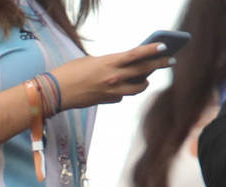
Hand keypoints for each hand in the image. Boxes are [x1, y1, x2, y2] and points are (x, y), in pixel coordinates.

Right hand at [51, 42, 172, 109]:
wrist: (55, 92)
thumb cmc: (69, 72)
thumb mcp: (91, 61)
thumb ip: (109, 63)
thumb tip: (123, 66)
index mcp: (109, 62)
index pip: (137, 54)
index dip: (152, 50)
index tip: (164, 46)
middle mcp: (113, 77)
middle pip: (144, 71)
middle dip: (159, 65)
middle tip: (170, 60)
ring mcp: (111, 91)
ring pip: (138, 88)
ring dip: (144, 83)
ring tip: (146, 79)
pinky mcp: (105, 101)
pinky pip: (121, 96)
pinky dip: (123, 92)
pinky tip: (120, 89)